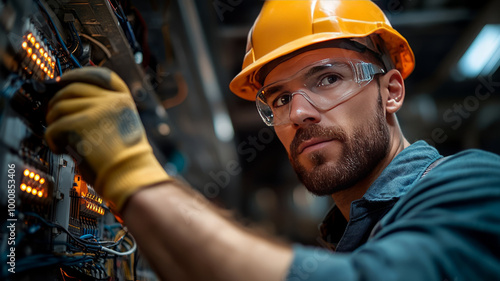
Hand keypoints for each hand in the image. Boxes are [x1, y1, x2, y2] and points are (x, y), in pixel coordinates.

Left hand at [45, 67, 169, 210]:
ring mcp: (97, 110)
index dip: (79, 75)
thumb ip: (101, 112)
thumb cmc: (125, 159)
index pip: (99, 76)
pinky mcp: (81, 124)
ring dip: (53, 123)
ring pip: (59, 106)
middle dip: (57, 102)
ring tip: (60, 139)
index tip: (65, 80)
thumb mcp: (120, 126)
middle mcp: (111, 100)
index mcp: (123, 100)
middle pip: (72, 89)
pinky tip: (61, 149)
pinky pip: (54, 126)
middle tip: (54, 118)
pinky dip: (52, 139)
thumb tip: (69, 105)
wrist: (131, 175)